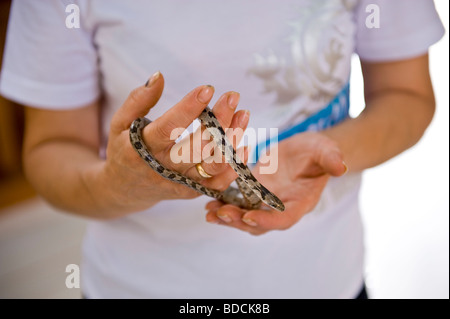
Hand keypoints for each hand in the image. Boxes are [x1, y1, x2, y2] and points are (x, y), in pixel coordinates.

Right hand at [98, 72, 248, 212]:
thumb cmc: (124, 150)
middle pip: (197, 146)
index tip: (207, 89)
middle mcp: (163, 168)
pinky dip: (234, 166)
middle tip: (232, 97)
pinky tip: (244, 145)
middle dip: (218, 121)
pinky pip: (217, 183)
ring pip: (212, 165)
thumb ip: (137, 100)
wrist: (124, 190)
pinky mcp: (191, 191)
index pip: (168, 128)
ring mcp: (180, 182)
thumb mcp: (119, 123)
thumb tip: (159, 76)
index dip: (189, 109)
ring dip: (231, 140)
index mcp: (142, 149)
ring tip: (243, 115)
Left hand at [205, 132, 347, 234]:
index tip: (248, 217)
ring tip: (209, 212)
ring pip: (245, 217)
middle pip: (259, 223)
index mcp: (300, 202)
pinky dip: (223, 203)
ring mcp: (266, 202)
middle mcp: (281, 207)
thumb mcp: (325, 150)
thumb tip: (341, 166)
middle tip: (219, 214)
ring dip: (227, 216)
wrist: (306, 150)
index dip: (266, 220)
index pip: (284, 219)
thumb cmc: (317, 151)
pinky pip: (238, 203)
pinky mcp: (254, 193)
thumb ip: (331, 158)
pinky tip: (208, 200)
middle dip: (238, 221)